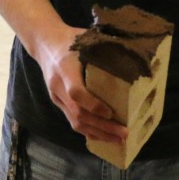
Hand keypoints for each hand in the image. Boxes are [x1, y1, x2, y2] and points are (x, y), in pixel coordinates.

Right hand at [35, 26, 128, 143]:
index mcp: (65, 69)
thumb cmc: (70, 39)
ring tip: (118, 141)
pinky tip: (104, 137)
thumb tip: (133, 57)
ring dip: (98, 133)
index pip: (76, 93)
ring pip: (75, 122)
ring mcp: (57, 97)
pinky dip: (90, 132)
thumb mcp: (86, 38)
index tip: (111, 113)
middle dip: (102, 127)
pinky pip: (73, 121)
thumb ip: (105, 49)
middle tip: (124, 134)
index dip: (93, 105)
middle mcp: (58, 87)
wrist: (44, 44)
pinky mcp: (59, 103)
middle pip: (78, 114)